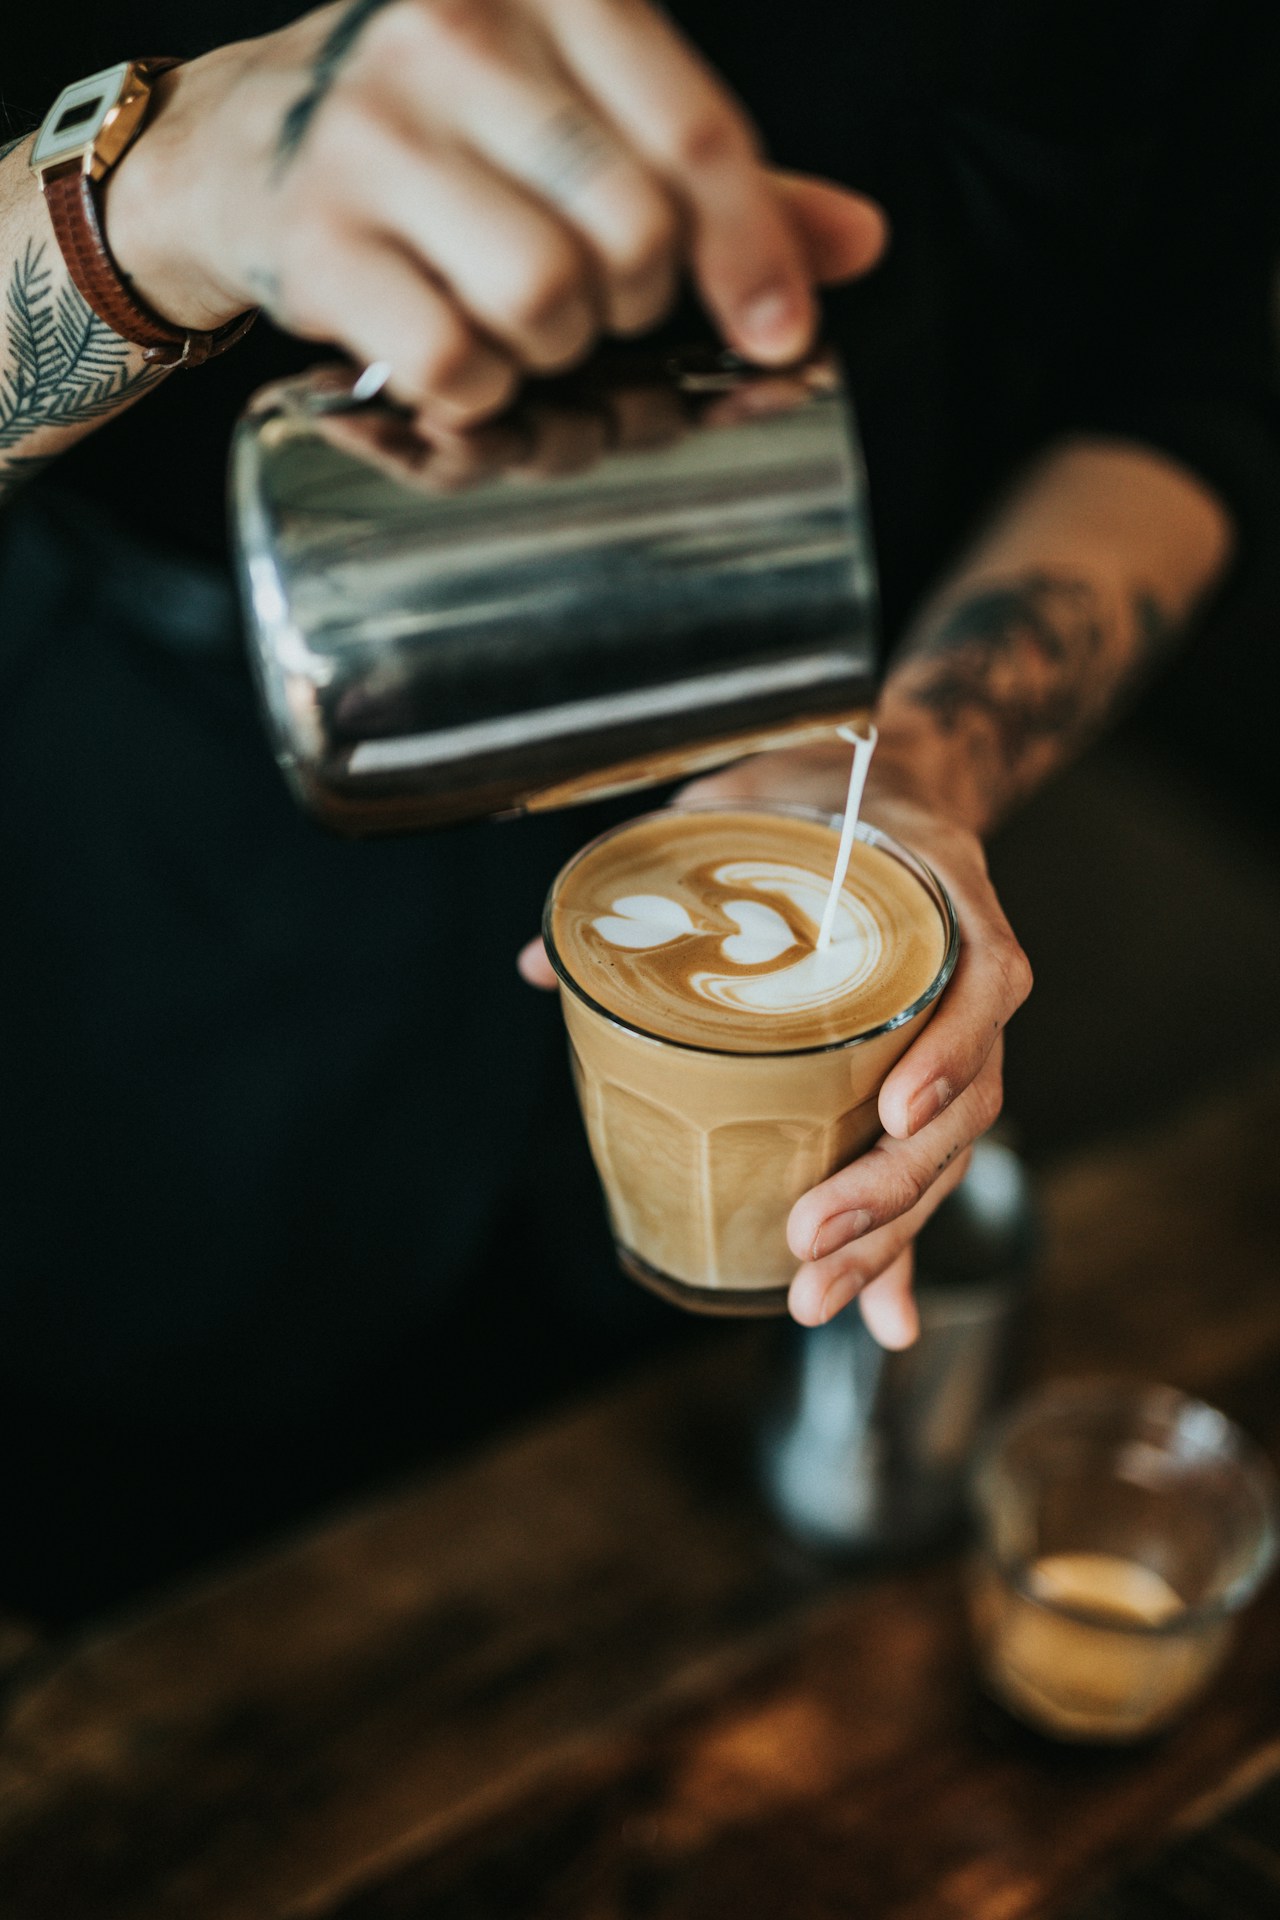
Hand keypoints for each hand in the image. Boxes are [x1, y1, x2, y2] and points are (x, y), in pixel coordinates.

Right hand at [106, 0, 887, 425]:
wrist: (244, 141)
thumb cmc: (447, 127)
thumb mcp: (581, 111)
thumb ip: (711, 173)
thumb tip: (856, 243)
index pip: (695, 134)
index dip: (755, 253)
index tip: (781, 333)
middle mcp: (461, 35)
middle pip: (631, 233)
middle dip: (636, 305)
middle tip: (600, 306)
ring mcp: (378, 135)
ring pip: (546, 299)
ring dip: (557, 352)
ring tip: (523, 327)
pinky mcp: (321, 237)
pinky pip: (453, 359)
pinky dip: (479, 393)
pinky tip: (462, 359)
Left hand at [668, 741, 1032, 1346]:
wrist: (889, 787)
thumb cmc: (818, 798)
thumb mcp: (744, 809)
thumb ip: (660, 873)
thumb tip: (536, 965)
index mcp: (944, 895)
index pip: (980, 980)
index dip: (948, 1049)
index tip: (894, 1109)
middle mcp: (968, 974)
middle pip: (963, 1100)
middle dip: (890, 1186)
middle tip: (808, 1239)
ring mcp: (957, 1034)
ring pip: (945, 1151)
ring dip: (888, 1234)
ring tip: (814, 1297)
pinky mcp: (926, 1079)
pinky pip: (923, 1168)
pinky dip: (901, 1248)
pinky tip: (879, 1321)